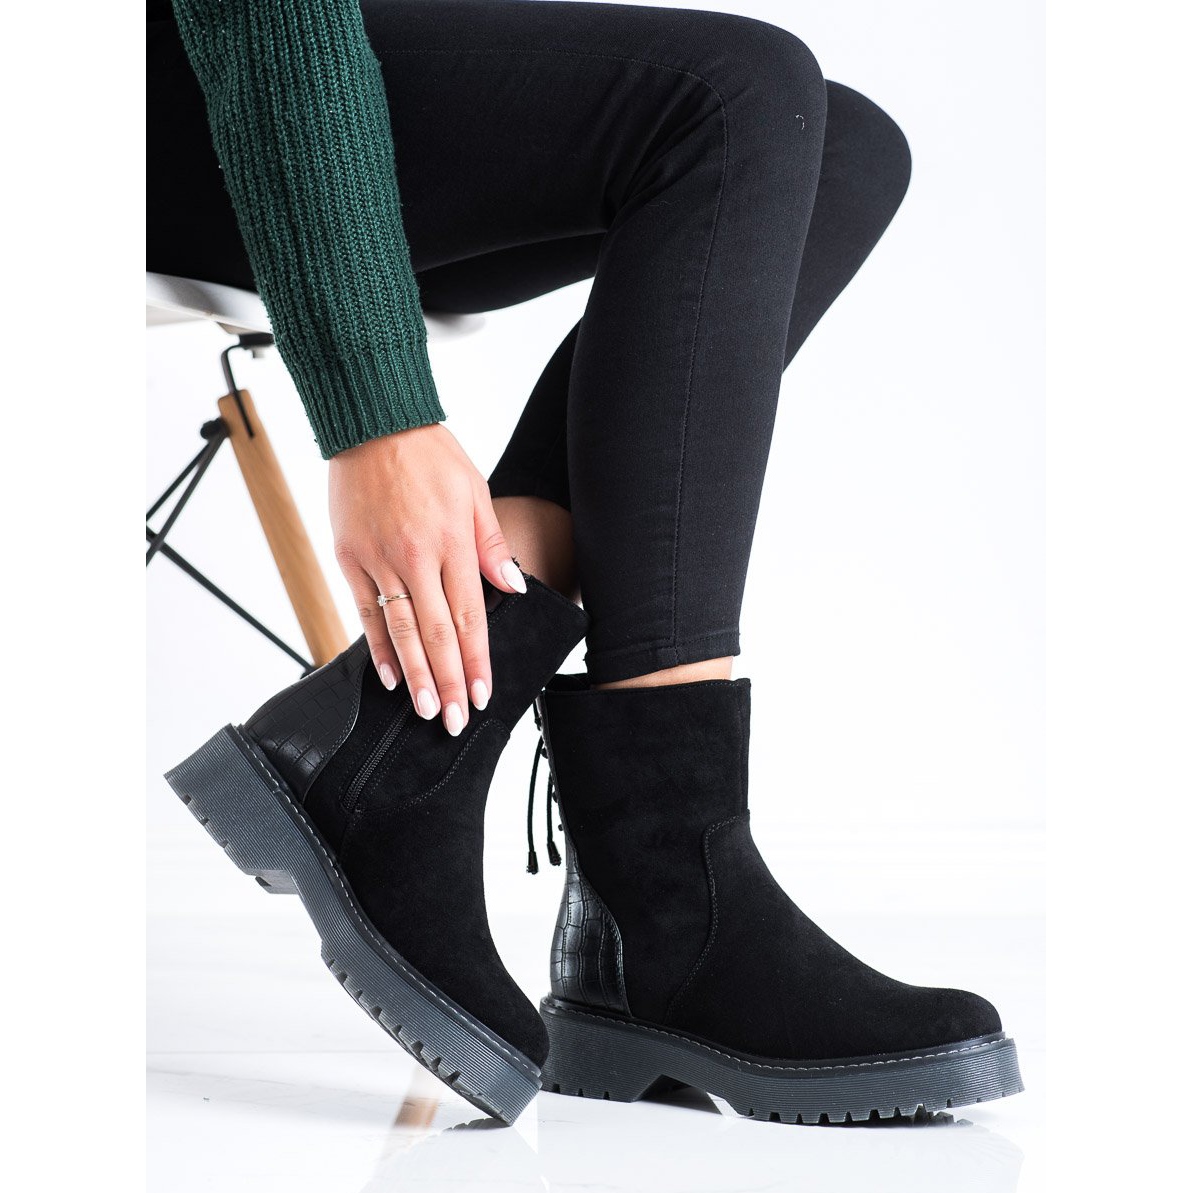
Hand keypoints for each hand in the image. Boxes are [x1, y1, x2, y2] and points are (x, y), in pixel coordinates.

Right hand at [329, 424, 525, 735]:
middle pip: (437, 633)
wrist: (373, 421)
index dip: (477, 660)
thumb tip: (513, 587)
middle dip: (448, 681)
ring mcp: (379, 559)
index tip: (482, 694)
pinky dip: (376, 646)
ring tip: (425, 709)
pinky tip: (388, 675)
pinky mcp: (349, 557)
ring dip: (415, 674)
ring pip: (400, 630)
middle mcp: (416, 556)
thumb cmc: (429, 454)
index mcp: (452, 542)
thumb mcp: (475, 491)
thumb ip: (492, 544)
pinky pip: (365, 611)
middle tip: (454, 720)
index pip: (470, 616)